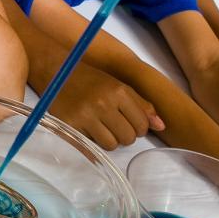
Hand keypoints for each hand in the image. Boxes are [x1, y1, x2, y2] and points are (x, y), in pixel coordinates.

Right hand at [48, 62, 163, 149]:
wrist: (56, 72)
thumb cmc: (91, 80)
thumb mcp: (118, 86)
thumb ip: (141, 105)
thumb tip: (162, 126)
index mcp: (119, 91)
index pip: (142, 125)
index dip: (138, 128)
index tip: (129, 123)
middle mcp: (104, 103)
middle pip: (128, 138)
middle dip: (124, 135)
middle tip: (114, 126)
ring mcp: (86, 115)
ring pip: (111, 145)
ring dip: (109, 140)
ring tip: (101, 128)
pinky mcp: (71, 125)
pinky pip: (91, 146)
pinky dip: (92, 140)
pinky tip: (88, 128)